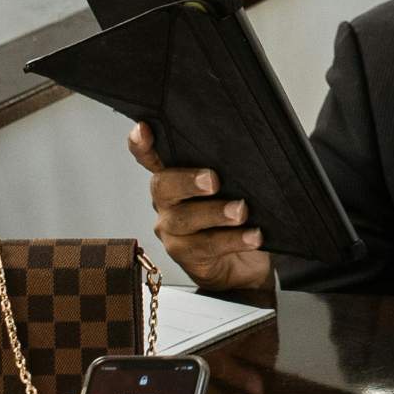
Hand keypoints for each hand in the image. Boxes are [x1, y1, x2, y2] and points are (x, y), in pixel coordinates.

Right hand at [131, 121, 276, 294]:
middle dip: (187, 181)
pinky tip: (252, 235)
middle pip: (163, 186)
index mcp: (174, 179)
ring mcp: (173, 230)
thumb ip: (230, 170)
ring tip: (240, 211)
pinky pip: (205, 246)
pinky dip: (232, 239)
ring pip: (183, 219)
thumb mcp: (233, 188)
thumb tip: (246, 152)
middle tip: (212, 180)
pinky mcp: (186, 255)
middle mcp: (167, 203)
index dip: (142, 144)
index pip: (150, 157)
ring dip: (215, 213)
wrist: (243, 264)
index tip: (143, 130)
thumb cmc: (237, 219)